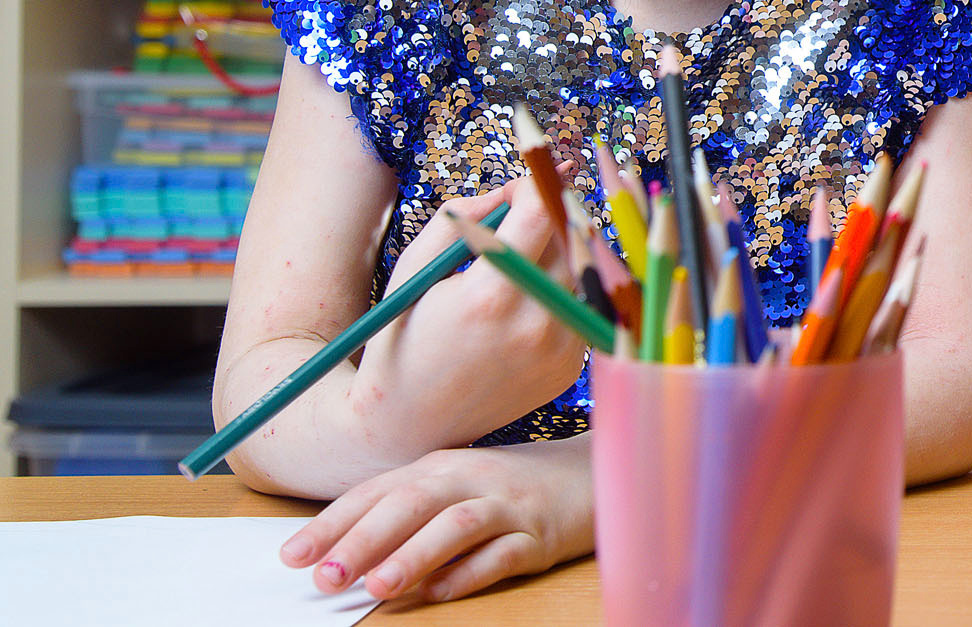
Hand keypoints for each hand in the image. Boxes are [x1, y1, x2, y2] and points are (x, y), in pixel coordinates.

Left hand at [280, 435, 592, 602]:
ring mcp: (508, 506)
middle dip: (364, 540)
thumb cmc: (512, 488)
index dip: (334, 523)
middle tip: (325, 577)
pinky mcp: (540, 535)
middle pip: (412, 503)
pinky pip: (503, 553)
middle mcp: (471, 479)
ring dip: (415, 555)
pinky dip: (470, 572)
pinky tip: (442, 590)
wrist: (592, 475)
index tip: (292, 556)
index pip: (378, 491)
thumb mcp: (456, 487)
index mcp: (441, 467)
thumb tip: (346, 554)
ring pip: (456, 525)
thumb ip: (406, 514)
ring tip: (378, 585)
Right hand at [350, 175, 586, 455]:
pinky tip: (526, 304)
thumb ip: (466, 214)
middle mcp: (535, 323)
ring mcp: (559, 350)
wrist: (410, 424)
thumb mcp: (418, 266)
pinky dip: (562, 293)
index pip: (541, 210)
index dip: (534, 185)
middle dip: (549, 218)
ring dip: (561, 254)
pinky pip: (581, 306)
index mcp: (491, 294)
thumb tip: (517, 187)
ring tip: (522, 264)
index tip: (522, 185)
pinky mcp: (570, 368)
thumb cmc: (406, 334)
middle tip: (523, 219)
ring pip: (583, 270)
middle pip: (569, 237)